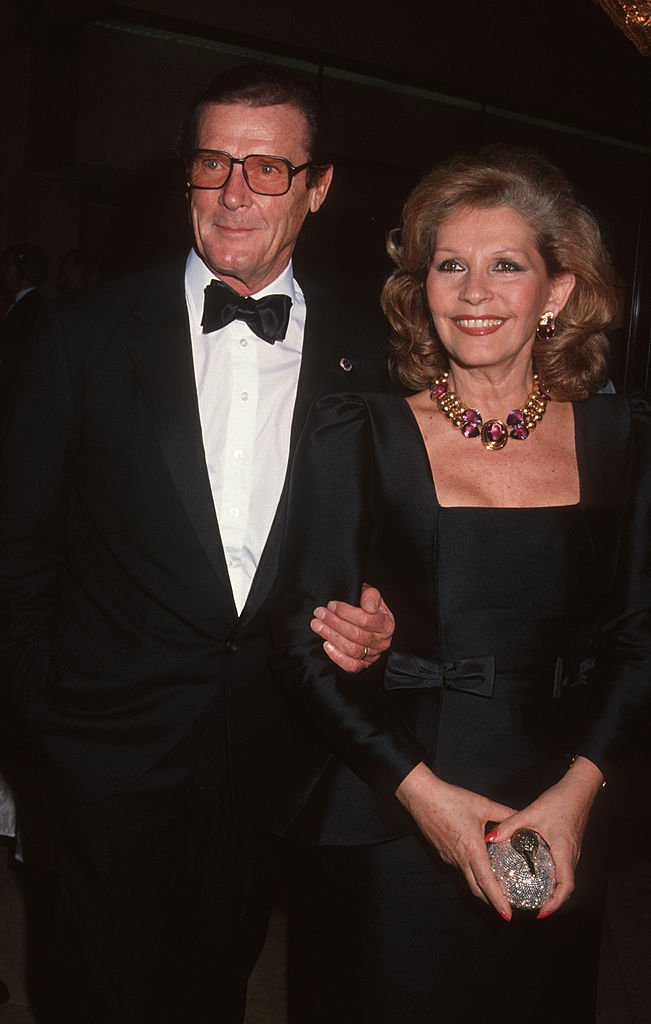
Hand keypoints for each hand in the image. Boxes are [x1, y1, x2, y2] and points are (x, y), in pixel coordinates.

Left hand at [310, 583, 394, 673]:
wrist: (369, 620)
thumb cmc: (367, 606)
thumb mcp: (371, 595)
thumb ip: (371, 596)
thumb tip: (369, 607)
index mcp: (386, 624)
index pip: (365, 620)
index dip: (345, 612)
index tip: (331, 604)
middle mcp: (382, 642)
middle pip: (356, 635)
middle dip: (334, 623)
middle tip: (319, 613)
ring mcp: (373, 655)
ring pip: (351, 649)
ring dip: (331, 636)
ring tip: (317, 625)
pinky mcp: (363, 665)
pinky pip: (351, 665)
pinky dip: (337, 656)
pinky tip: (326, 645)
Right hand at [396, 763, 515, 918]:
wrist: (421, 796)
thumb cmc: (450, 800)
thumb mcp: (482, 805)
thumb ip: (505, 813)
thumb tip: (522, 817)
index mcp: (472, 850)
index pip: (486, 883)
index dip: (498, 900)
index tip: (507, 914)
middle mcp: (460, 859)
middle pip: (477, 889)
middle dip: (491, 902)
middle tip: (506, 908)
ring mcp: (449, 857)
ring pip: (467, 879)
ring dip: (482, 889)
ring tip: (497, 889)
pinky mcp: (443, 852)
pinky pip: (459, 868)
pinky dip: (471, 874)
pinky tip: (479, 865)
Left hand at [484, 755, 604, 917]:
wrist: (579, 789)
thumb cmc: (559, 801)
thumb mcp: (531, 813)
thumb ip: (509, 826)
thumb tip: (488, 839)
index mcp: (564, 852)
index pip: (565, 887)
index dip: (554, 903)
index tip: (541, 912)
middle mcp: (571, 856)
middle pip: (565, 887)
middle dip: (551, 900)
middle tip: (534, 907)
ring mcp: (572, 851)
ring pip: (565, 878)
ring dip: (552, 889)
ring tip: (534, 894)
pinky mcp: (570, 845)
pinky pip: (564, 868)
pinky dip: (554, 877)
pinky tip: (538, 872)